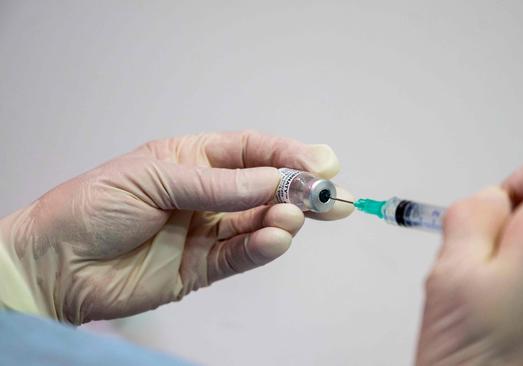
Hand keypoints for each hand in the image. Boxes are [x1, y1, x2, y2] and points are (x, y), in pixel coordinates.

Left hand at [0, 131, 353, 323]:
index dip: (288, 154)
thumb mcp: (153, 178)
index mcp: (193, 160)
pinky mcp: (202, 269)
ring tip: (292, 218)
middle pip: (266, 189)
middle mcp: (207, 195)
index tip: (321, 161)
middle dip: (301, 191)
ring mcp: (206, 232)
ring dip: (282, 220)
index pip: (251, 151)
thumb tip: (271, 181)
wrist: (55, 263)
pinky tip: (276, 240)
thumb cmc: (92, 206)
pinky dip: (262, 249)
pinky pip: (241, 256)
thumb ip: (215, 185)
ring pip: (259, 224)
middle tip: (331, 196)